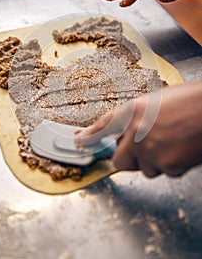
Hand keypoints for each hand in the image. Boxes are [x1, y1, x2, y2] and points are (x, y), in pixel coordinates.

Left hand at [75, 83, 201, 177]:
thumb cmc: (191, 101)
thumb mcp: (158, 100)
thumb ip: (139, 116)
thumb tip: (129, 130)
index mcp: (134, 110)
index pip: (104, 125)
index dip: (90, 135)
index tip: (81, 142)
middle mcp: (137, 131)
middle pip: (119, 160)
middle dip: (129, 159)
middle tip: (142, 151)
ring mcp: (151, 149)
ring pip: (145, 168)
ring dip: (155, 161)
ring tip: (172, 143)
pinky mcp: (167, 165)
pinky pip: (165, 172)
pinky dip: (173, 164)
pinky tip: (182, 148)